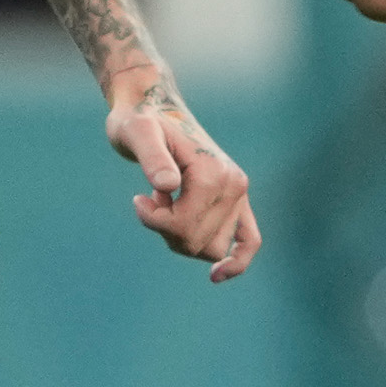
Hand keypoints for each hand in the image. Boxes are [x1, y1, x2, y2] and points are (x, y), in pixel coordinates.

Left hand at [109, 85, 260, 281]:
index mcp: (213, 173)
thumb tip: (166, 186)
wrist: (157, 110)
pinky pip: (249, 241)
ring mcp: (239, 194)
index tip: (138, 200)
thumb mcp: (136, 133)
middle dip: (166, 231)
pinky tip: (217, 276)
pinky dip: (236, 262)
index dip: (154, 220)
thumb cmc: (140, 122)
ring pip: (213, 248)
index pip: (185, 224)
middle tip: (150, 203)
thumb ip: (151, 157)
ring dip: (183, 240)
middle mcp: (234, 186)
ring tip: (168, 209)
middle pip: (198, 241)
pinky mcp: (238, 201)